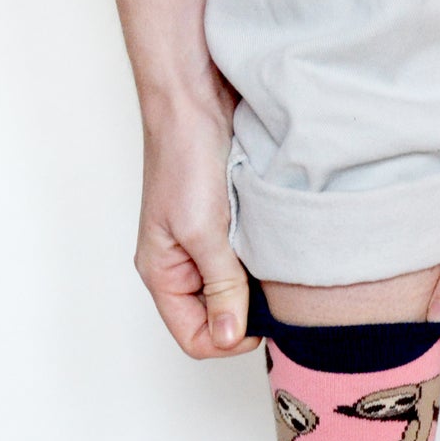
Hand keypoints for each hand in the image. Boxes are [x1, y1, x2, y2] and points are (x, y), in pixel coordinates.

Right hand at [134, 81, 259, 359]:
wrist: (196, 101)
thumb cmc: (184, 158)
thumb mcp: (203, 232)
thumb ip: (220, 286)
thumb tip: (229, 337)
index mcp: (163, 274)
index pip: (195, 338)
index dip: (230, 339)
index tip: (261, 321)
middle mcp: (183, 267)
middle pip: (218, 320)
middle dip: (247, 314)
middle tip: (274, 292)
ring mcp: (206, 248)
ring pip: (237, 292)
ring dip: (258, 286)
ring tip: (274, 265)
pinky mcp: (228, 227)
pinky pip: (249, 262)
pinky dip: (264, 262)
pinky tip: (276, 247)